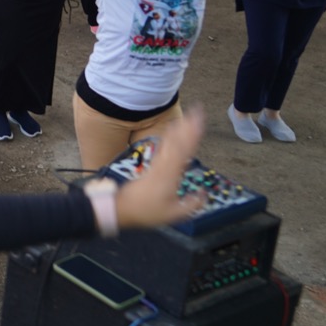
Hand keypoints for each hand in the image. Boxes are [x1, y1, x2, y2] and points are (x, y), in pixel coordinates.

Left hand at [113, 109, 207, 228]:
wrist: (122, 209)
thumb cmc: (145, 211)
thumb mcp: (173, 214)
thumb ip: (191, 204)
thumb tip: (203, 195)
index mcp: (170, 175)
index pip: (184, 150)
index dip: (193, 134)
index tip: (200, 121)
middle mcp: (163, 166)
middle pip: (178, 141)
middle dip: (188, 125)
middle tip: (197, 111)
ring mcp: (157, 165)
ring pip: (171, 142)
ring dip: (180, 128)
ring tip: (188, 115)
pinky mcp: (153, 167)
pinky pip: (164, 147)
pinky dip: (170, 136)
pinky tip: (172, 129)